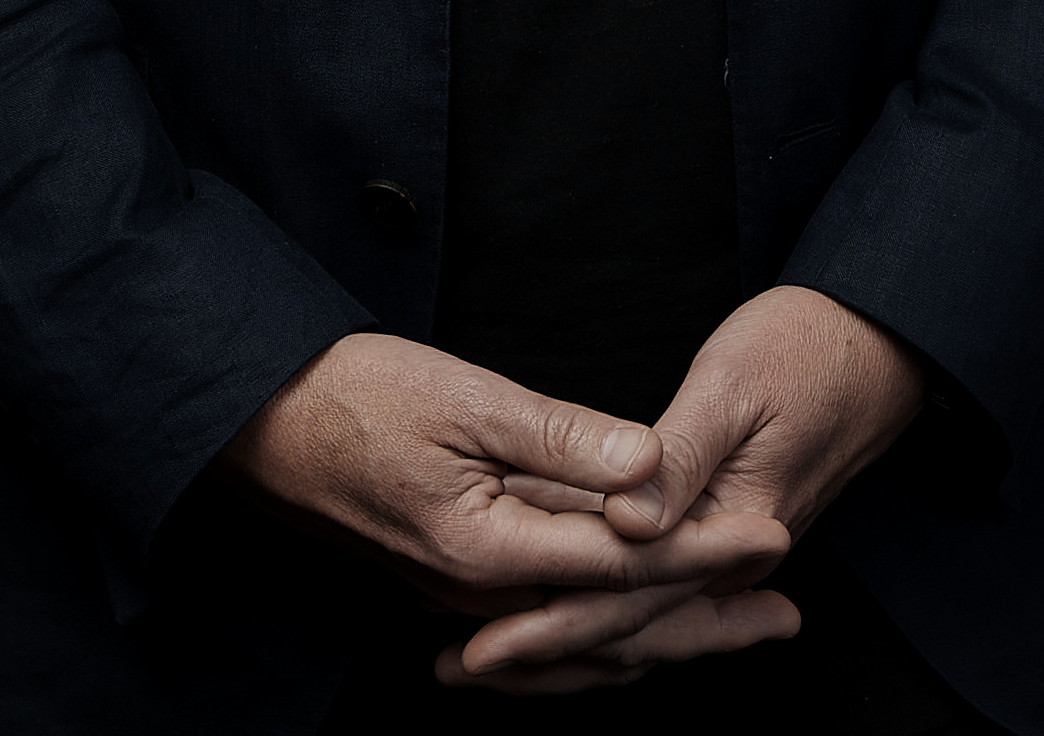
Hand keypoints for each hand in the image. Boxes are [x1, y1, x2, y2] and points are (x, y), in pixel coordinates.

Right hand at [220, 334, 788, 629]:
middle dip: (709, 618)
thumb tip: (650, 465)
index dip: (707, 550)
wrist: (254, 426)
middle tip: (789, 614)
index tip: (776, 537)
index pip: (624, 559)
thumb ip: (560, 437)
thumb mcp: (462, 398)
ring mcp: (459, 601)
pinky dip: (601, 647)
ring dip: (668, 637)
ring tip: (739, 631)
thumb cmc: (350, 397)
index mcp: (487, 548)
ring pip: (583, 643)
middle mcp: (476, 595)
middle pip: (615, 624)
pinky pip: (543, 642)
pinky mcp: (448, 590)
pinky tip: (632, 643)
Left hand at [443, 287, 927, 692]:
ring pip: (635, 622)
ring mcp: (729, 556)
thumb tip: (625, 522)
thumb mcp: (736, 389)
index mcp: (734, 533)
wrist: (881, 343)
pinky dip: (597, 610)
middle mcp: (732, 562)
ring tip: (483, 659)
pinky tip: (550, 613)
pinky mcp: (721, 537)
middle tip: (452, 671)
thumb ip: (678, 458)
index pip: (626, 599)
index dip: (549, 623)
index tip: (481, 647)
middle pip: (626, 628)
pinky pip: (651, 595)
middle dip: (540, 651)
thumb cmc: (808, 350)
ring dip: (563, 642)